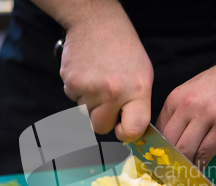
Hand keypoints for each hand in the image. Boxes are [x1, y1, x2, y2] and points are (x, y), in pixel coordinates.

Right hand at [60, 5, 152, 141]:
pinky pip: (74, 99)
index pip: (133, 130)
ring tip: (98, 78)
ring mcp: (90, 88)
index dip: (126, 133)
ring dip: (91, 102)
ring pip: (86, 113)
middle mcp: (114, 92)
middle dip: (104, 119)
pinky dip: (79, 90)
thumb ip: (138, 104)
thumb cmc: (124, 49)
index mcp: (137, 90)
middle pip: (101, 127)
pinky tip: (87, 73)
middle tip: (108, 99)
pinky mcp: (71, 82)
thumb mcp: (144, 75)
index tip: (123, 128)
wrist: (96, 22)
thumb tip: (130, 131)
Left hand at [156, 56, 215, 168]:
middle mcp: (188, 106)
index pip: (159, 131)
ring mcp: (207, 116)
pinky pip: (206, 152)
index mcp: (176, 99)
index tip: (163, 162)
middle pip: (169, 143)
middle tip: (173, 173)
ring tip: (187, 173)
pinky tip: (202, 167)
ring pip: (185, 150)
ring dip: (186, 165)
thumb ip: (180, 114)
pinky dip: (202, 163)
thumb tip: (170, 142)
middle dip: (170, 161)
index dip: (159, 150)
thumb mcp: (193, 92)